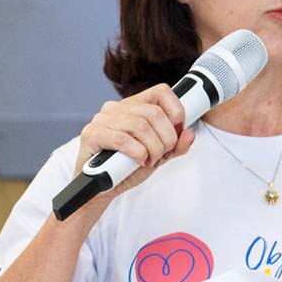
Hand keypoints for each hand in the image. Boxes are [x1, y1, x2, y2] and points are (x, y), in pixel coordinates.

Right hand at [75, 83, 196, 198]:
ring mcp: (102, 119)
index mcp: (134, 106)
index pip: (161, 92)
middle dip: (166, 139)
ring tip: (149, 160)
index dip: (176, 111)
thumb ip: (175, 146)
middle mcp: (117, 107)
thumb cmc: (126, 169)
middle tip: (162, 155)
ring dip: (152, 148)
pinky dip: (137, 153)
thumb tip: (189, 134)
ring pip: (141, 126)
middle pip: (154, 113)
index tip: (178, 132)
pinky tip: (137, 161)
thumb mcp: (158, 156)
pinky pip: (122, 139)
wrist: (100, 189)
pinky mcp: (92, 134)